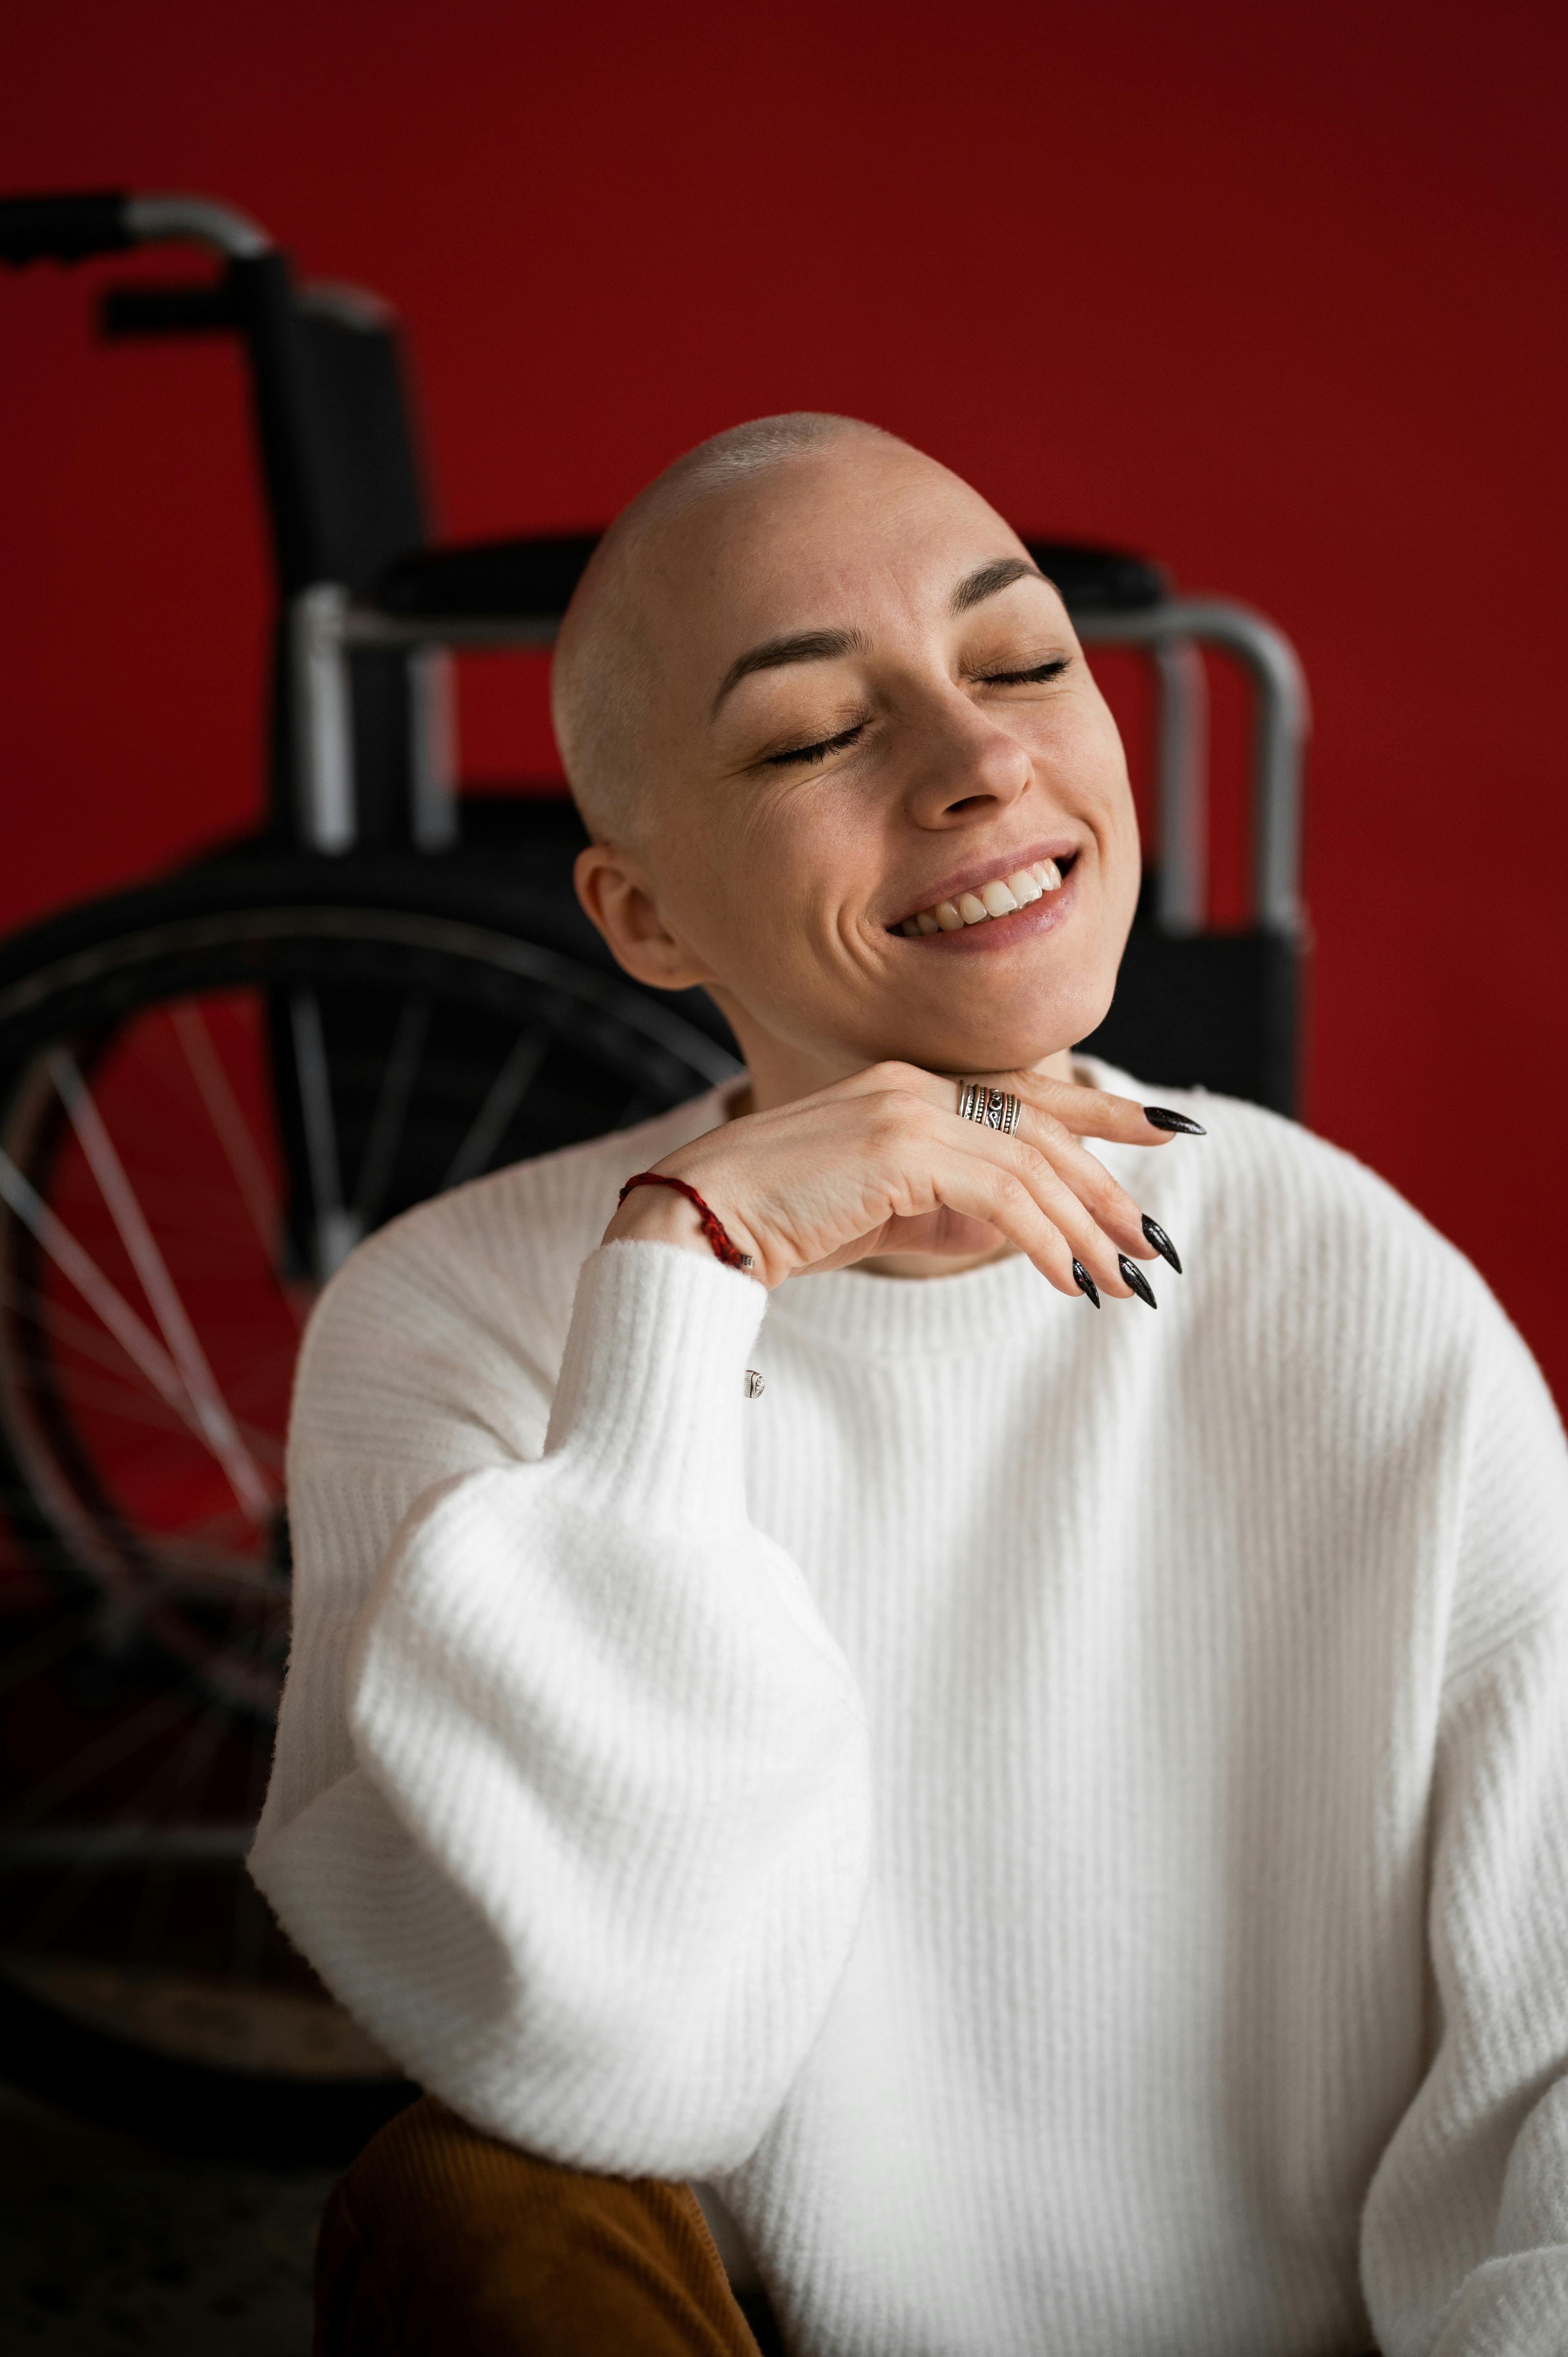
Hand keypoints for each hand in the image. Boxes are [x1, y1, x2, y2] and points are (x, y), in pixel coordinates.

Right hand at [602, 1062, 1197, 1300]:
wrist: (698, 1223)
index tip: (1168, 1128)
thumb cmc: (777, 1223)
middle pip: (1043, 1129)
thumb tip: (1005, 1233)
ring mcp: (905, 1111)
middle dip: (1110, 1188)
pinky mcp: (898, 1152)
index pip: (1027, 1092)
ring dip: (1086, 1229)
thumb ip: (940, 1209)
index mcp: (907, 1088)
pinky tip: (1065, 1282)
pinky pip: (1000, 1198)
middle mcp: (913, 1086)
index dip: (1103, 1110)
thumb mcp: (877, 1211)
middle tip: (1153, 1246)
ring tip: (1120, 1281)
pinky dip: (1043, 1242)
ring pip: (1031, 1166)